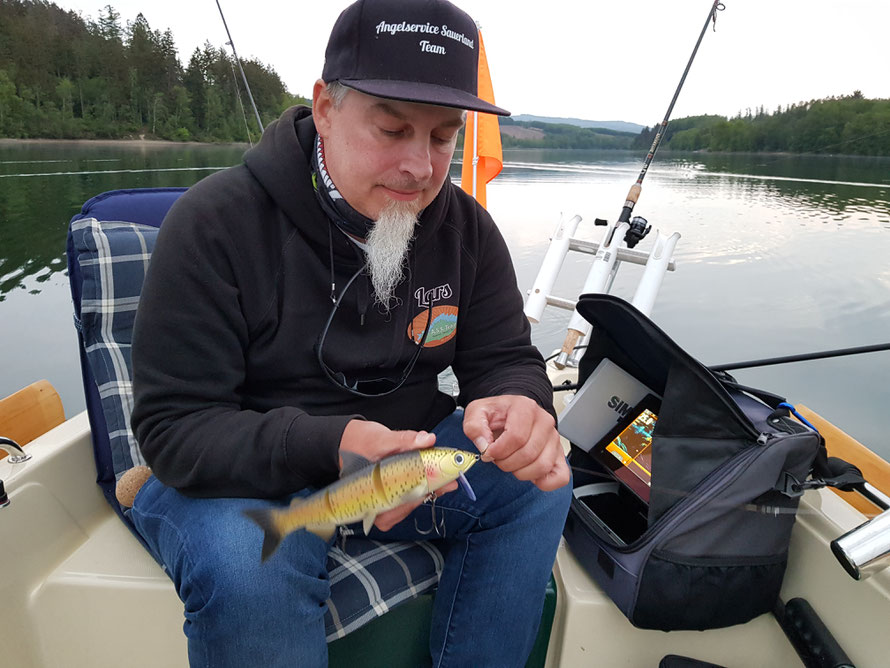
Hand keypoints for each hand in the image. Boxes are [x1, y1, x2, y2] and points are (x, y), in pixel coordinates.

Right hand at [339, 420, 457, 530]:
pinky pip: (405, 501)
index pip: (404, 497)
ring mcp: (380, 505)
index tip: (448, 480)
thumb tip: (427, 439)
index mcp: (370, 493)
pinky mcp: (386, 500)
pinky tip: (431, 484)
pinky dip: (419, 491)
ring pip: (409, 503)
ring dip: (429, 491)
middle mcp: (374, 505)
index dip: (428, 488)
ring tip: (446, 482)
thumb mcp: (381, 438)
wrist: (346, 442)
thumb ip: (404, 440)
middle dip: (432, 490)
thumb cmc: (359, 442)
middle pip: (408, 503)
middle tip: (452, 481)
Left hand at [463, 395, 569, 491]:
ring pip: (542, 466)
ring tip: (512, 463)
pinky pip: (560, 477)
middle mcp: (544, 422)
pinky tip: (529, 473)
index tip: (489, 452)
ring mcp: (554, 439)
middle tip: (498, 458)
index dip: (499, 451)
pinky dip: (544, 482)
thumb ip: (474, 426)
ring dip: (521, 473)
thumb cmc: (498, 414)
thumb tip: (484, 445)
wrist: (510, 413)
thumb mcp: (477, 412)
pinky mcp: (559, 455)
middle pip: (528, 453)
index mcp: (525, 407)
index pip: (516, 437)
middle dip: (507, 463)